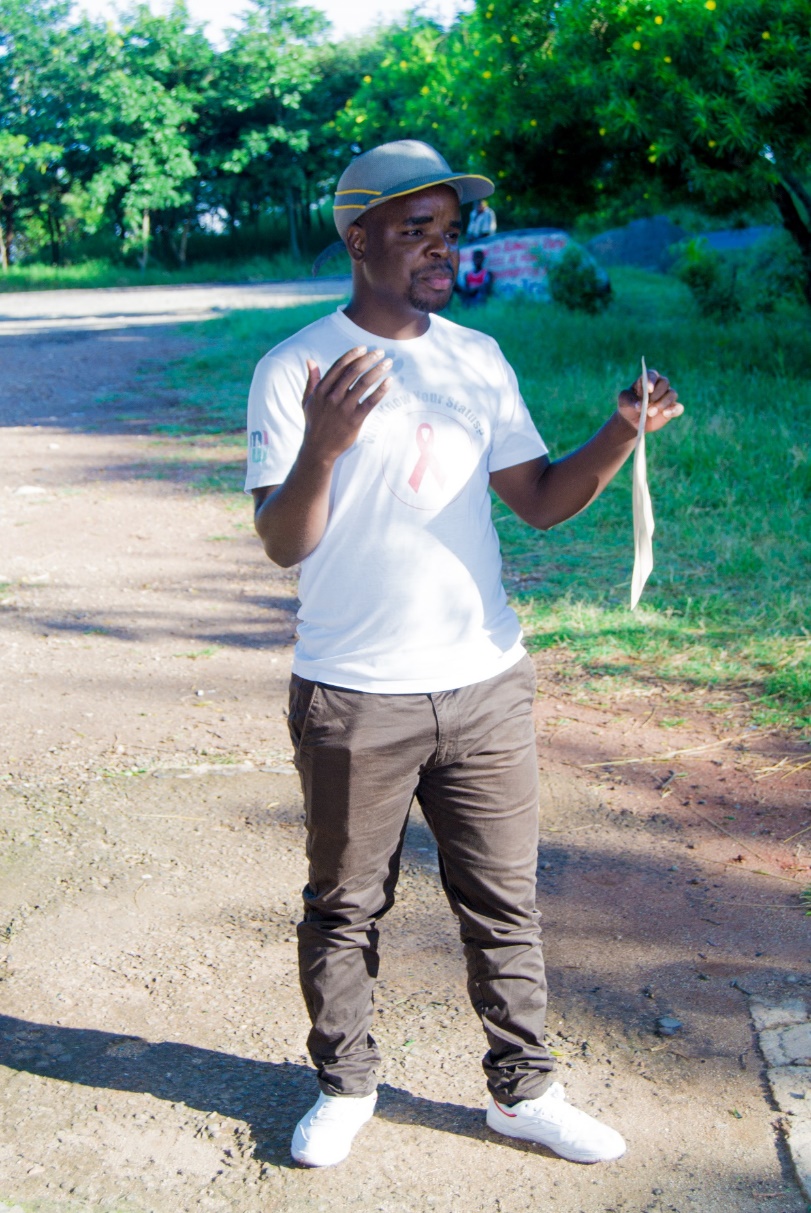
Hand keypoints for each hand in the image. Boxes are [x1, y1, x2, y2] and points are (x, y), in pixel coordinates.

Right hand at [301, 346, 391, 463]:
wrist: (318, 449)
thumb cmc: (314, 423)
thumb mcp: (307, 401)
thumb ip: (311, 380)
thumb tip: (310, 360)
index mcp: (321, 390)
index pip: (339, 366)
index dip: (352, 355)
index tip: (364, 348)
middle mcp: (332, 396)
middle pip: (353, 371)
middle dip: (369, 359)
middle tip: (381, 352)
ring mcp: (344, 408)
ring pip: (363, 383)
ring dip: (378, 370)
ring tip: (388, 363)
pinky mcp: (354, 420)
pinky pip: (371, 402)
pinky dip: (381, 390)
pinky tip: (389, 381)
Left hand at [617, 369, 683, 433]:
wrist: (632, 420)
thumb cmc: (628, 405)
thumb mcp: (623, 401)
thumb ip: (630, 401)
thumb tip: (640, 406)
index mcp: (647, 379)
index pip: (652, 375)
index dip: (651, 380)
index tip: (648, 389)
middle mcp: (659, 385)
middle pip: (665, 383)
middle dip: (657, 394)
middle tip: (647, 405)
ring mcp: (667, 397)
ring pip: (672, 394)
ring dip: (663, 403)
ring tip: (650, 413)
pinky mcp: (672, 409)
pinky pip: (678, 407)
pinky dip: (674, 410)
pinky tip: (666, 414)